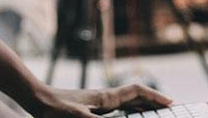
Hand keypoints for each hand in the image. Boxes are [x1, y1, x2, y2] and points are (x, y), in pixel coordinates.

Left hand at [32, 84, 172, 116]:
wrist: (36, 99)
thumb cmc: (56, 108)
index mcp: (106, 98)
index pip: (137, 91)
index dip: (155, 96)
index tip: (171, 102)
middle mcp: (104, 97)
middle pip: (134, 96)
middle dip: (152, 101)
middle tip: (168, 109)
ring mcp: (96, 101)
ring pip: (125, 101)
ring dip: (140, 106)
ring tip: (152, 113)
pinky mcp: (88, 107)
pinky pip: (114, 108)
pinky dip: (126, 111)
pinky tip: (124, 117)